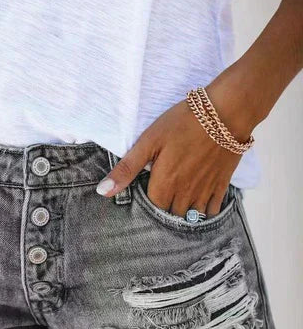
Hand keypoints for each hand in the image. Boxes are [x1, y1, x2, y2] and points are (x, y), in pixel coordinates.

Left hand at [95, 86, 254, 218]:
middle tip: (162, 194)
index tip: (146, 192)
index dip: (147, 203)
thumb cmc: (183, 123)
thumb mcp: (148, 142)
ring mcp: (204, 191)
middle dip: (165, 208)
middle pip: (171, 214)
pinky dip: (205, 211)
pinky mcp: (221, 184)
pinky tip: (199, 202)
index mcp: (164, 185)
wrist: (225, 112)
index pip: (152, 210)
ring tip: (178, 199)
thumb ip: (126, 169)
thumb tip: (102, 191)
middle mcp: (185, 194)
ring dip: (183, 212)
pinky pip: (212, 210)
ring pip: (191, 216)